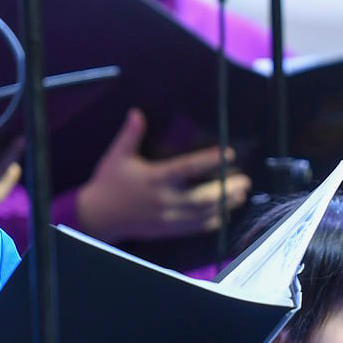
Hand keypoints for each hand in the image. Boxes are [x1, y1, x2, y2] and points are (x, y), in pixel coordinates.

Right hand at [72, 109, 251, 240]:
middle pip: (202, 197)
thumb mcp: (117, 156)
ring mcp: (167, 217)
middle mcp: (164, 200)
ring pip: (203, 214)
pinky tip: (226, 213)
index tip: (229, 153)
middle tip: (244, 180)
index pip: (187, 168)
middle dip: (226, 189)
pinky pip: (195, 228)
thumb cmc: (109, 183)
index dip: (209, 161)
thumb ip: (130, 135)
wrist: (98, 216)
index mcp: (154, 178)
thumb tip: (137, 112)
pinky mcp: (168, 230)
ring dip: (225, 204)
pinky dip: (213, 221)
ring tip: (241, 194)